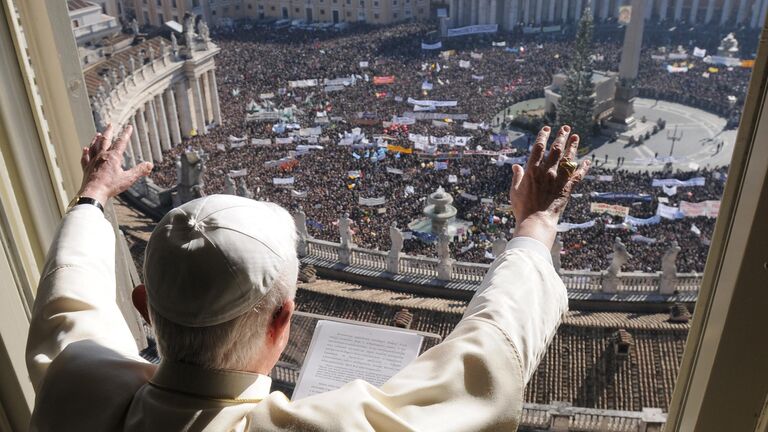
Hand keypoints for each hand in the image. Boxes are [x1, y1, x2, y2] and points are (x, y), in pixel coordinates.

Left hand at [78, 124, 152, 206]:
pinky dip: (85, 152)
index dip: (126, 134)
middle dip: (108, 131)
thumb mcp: (128, 179)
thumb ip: (140, 171)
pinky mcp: (86, 168)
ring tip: (98, 134)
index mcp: (113, 157)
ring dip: (96, 139)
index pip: (121, 142)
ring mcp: (92, 161)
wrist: (93, 193)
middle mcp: (102, 156)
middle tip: (110, 124)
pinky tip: (85, 149)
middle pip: (105, 140)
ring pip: (94, 146)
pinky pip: (85, 158)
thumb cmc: (110, 186)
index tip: (129, 127)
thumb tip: (150, 165)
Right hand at [509, 125, 589, 246]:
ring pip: (568, 158)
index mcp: (532, 169)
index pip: (539, 147)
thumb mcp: (515, 190)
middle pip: (556, 149)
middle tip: (566, 128)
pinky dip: (583, 167)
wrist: (537, 220)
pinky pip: (578, 175)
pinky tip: (587, 161)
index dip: (543, 136)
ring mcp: (559, 179)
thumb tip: (516, 166)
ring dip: (573, 146)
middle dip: (561, 136)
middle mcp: (547, 171)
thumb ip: (517, 177)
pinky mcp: (567, 188)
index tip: (547, 129)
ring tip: (576, 137)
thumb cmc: (523, 207)